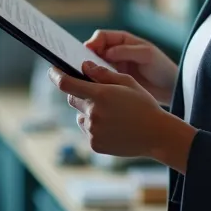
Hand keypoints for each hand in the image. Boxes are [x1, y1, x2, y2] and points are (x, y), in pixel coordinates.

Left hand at [50, 62, 196, 171]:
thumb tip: (83, 66)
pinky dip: (94, 126)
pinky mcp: (94, 144)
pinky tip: (112, 126)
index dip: (56, 76)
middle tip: (96, 94)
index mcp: (100, 95)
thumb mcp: (127, 82)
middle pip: (72, 99)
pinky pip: (87, 130)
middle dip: (78, 93)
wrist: (157, 135)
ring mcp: (92, 131)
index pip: (66, 84)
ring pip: (80, 116)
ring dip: (88, 111)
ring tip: (111, 113)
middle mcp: (93, 113)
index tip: (53, 71)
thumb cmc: (143, 105)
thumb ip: (102, 74)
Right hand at [84, 29, 178, 103]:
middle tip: (80, 66)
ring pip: (95, 65)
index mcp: (123, 41)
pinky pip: (101, 78)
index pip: (102, 37)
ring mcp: (115, 66)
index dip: (93, 42)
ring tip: (84, 77)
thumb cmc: (162, 67)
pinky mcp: (115, 81)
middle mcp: (116, 52)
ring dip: (89, 70)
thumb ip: (126, 51)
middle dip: (86, 56)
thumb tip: (106, 52)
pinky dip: (95, 81)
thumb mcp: (146, 55)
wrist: (171, 88)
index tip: (87, 51)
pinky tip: (93, 86)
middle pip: (95, 51)